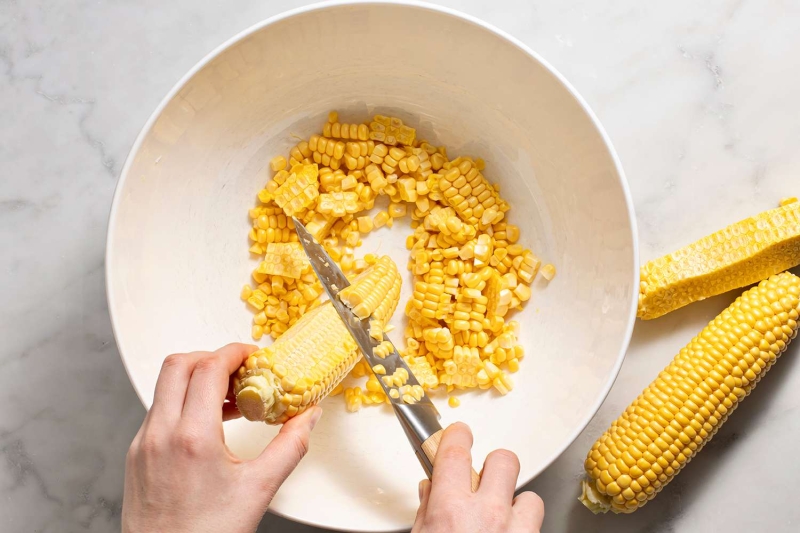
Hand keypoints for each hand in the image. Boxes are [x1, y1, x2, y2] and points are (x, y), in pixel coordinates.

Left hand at [122, 343, 321, 532]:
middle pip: (178, 364)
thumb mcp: (259, 489)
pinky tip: (208, 425)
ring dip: (196, 380)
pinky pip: (159, 412)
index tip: (253, 357)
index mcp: (192, 437)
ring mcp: (143, 444)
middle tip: (239, 370)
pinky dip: (183, 404)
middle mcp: (160, 434)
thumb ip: (290, 446)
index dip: (234, 353)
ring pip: (165, 387)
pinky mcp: (136, 456)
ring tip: (231, 400)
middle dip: (211, 357)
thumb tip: (308, 417)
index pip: (208, 368)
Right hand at [412, 423, 543, 532]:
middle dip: (492, 465)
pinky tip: (511, 532)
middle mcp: (487, 516)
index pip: (455, 453)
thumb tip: (430, 491)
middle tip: (482, 480)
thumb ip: (427, 513)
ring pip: (529, 495)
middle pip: (502, 460)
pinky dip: (525, 524)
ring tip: (501, 518)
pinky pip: (537, 520)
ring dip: (513, 502)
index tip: (458, 433)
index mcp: (451, 512)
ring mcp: (515, 530)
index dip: (457, 436)